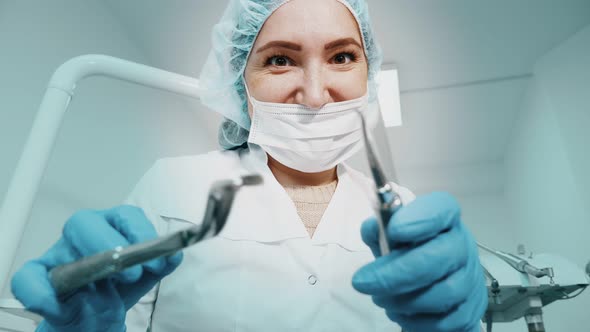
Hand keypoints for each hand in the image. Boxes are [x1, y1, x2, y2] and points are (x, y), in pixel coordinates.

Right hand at [11, 205, 182, 331]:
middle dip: (109, 244)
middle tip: (129, 272)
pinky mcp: (38, 275)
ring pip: (60, 247)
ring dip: (82, 266)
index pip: (125, 215)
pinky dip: (40, 293)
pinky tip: (59, 307)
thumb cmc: (118, 287)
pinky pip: (28, 278)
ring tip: (101, 289)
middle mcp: (84, 234)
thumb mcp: (144, 275)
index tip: (155, 255)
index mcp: (113, 226)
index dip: (140, 232)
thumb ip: (161, 264)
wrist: (95, 315)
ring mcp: (60, 253)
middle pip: (85, 222)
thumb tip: (172, 257)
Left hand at [352, 192, 486, 331]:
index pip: (441, 209)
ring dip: (404, 300)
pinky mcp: (471, 309)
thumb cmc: (408, 255)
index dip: (420, 218)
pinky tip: (400, 312)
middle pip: (439, 257)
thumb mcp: (388, 238)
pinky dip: (416, 320)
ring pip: (443, 293)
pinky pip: (445, 321)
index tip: (394, 231)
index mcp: (444, 219)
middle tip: (364, 282)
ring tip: (381, 298)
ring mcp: (471, 278)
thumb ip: (379, 231)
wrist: (429, 288)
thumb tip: (373, 228)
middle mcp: (462, 245)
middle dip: (397, 273)